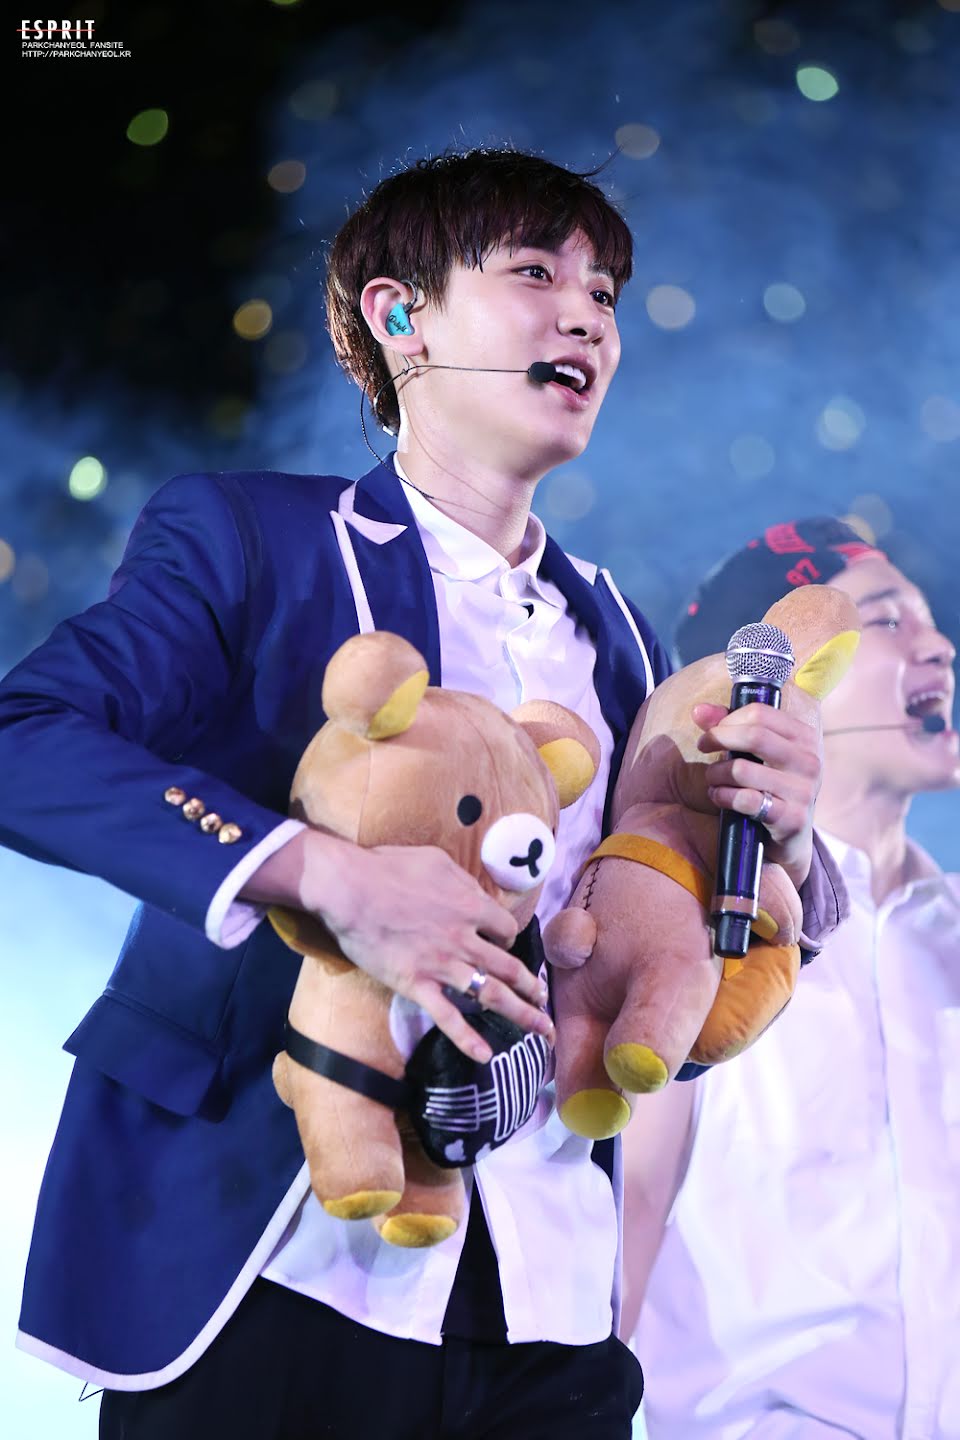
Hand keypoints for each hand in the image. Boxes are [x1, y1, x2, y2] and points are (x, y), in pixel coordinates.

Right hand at [300, 835, 551, 1063]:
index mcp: (471, 907)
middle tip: (546, 1002)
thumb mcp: (437, 861)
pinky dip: (467, 1039)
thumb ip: (462, 881)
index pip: (507, 931)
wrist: (350, 888)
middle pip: (511, 968)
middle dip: (533, 988)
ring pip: (491, 995)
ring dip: (521, 1014)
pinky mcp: (416, 985)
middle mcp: (465, 939)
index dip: (509, 940)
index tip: (503, 947)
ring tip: (540, 1031)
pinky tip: (485, 1056)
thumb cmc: (389, 868)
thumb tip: (477, 894)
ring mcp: (442, 965)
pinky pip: (447, 1018)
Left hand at [692, 701, 822, 888]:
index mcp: (804, 737)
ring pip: (743, 769)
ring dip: (716, 773)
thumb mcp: (756, 754)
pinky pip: (745, 799)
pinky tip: (718, 796)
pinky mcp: (792, 819)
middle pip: (753, 735)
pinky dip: (722, 796)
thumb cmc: (768, 785)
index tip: (710, 733)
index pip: (760, 713)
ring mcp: (804, 791)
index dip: (726, 720)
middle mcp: (809, 761)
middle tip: (702, 748)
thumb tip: (698, 710)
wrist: (791, 836)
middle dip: (718, 739)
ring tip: (711, 779)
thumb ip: (729, 727)